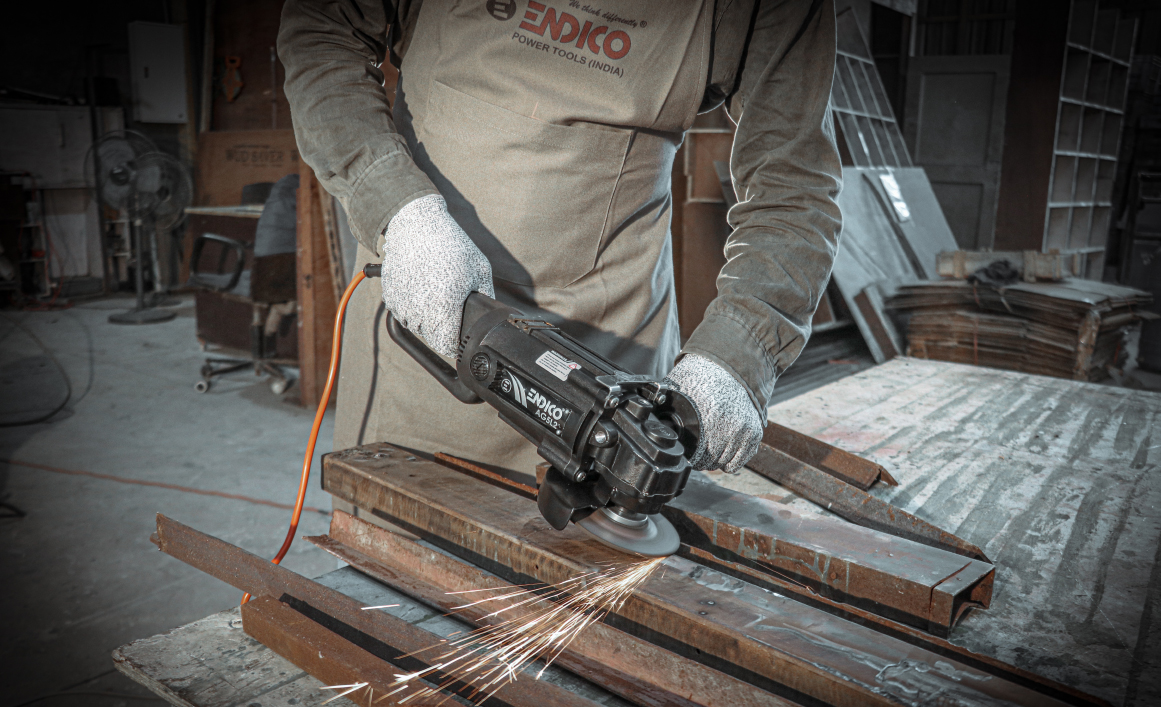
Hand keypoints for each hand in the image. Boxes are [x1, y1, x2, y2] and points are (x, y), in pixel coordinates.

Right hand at [381, 195, 493, 356]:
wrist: (417, 225)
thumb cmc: (451, 245)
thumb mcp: (480, 269)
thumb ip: (488, 298)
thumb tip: (492, 318)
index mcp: (445, 305)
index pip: (446, 346)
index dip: (454, 345)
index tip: (458, 338)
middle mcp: (421, 308)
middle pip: (430, 337)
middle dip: (441, 328)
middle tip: (449, 307)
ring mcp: (402, 302)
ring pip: (414, 326)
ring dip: (424, 318)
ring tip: (435, 294)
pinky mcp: (390, 295)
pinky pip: (401, 312)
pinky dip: (410, 306)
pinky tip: (421, 288)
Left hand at [664, 354, 763, 472]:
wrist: (731, 367)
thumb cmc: (700, 378)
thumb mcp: (678, 392)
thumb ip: (666, 413)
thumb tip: (653, 429)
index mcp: (709, 419)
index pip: (697, 458)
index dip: (689, 458)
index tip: (686, 453)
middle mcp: (730, 428)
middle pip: (711, 463)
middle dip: (702, 460)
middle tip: (697, 449)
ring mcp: (745, 431)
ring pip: (726, 464)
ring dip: (717, 459)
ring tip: (710, 445)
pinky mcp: (755, 433)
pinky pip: (741, 460)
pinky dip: (732, 458)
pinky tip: (724, 447)